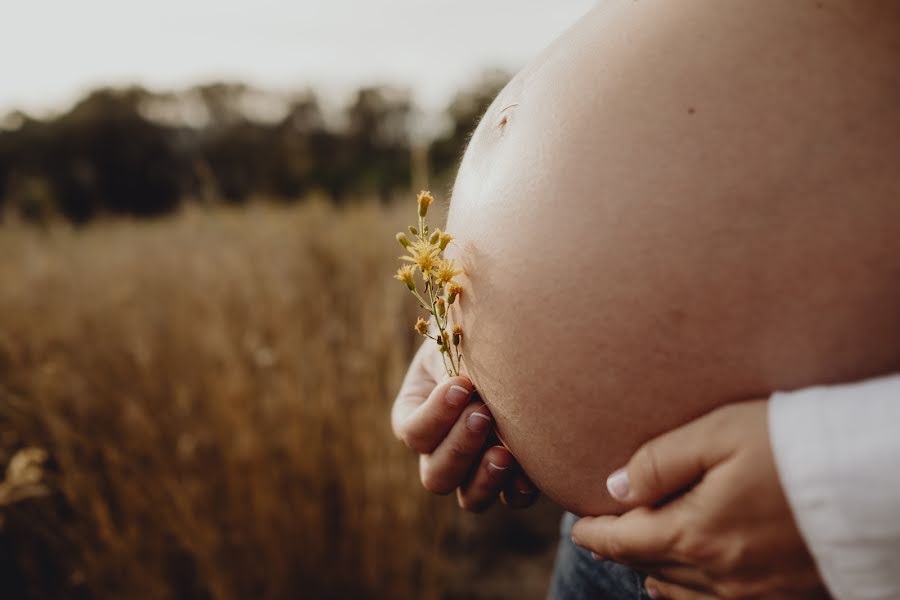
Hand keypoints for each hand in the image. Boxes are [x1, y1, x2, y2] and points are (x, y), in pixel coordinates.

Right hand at [391, 341, 537, 511]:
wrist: (521, 342)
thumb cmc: (480, 333)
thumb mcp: (460, 336)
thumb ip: (454, 351)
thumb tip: (464, 372)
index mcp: (417, 413)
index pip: (414, 432)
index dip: (435, 414)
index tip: (462, 385)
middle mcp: (441, 450)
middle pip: (435, 476)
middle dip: (459, 447)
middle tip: (483, 414)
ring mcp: (476, 468)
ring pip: (469, 499)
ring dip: (484, 479)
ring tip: (504, 453)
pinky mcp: (513, 474)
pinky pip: (512, 498)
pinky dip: (519, 489)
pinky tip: (531, 472)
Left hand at [572, 401, 827, 598]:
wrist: (876, 481)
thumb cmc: (793, 445)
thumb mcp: (718, 434)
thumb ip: (659, 462)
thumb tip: (614, 487)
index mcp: (695, 534)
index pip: (624, 542)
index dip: (595, 534)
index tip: (578, 528)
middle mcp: (720, 575)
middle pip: (649, 567)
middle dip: (620, 550)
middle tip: (602, 535)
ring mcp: (754, 592)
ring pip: (680, 594)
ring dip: (652, 573)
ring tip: (636, 555)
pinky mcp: (784, 596)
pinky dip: (690, 594)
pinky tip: (685, 582)